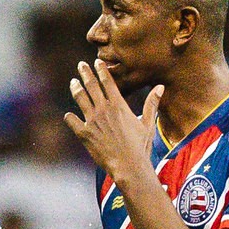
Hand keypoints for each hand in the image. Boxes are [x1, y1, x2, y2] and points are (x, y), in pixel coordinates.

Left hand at [64, 60, 162, 188]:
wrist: (128, 166)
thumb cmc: (140, 146)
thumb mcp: (148, 124)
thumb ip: (152, 104)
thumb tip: (160, 87)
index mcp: (119, 105)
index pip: (107, 82)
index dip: (101, 70)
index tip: (96, 62)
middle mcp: (104, 109)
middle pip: (92, 86)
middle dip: (85, 73)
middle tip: (81, 65)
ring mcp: (92, 121)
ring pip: (80, 98)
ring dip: (76, 88)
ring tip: (73, 82)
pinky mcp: (84, 134)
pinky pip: (72, 121)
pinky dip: (69, 118)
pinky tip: (68, 115)